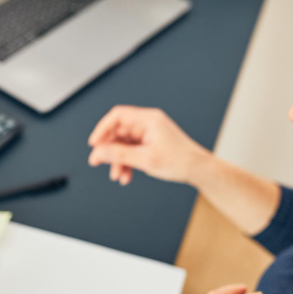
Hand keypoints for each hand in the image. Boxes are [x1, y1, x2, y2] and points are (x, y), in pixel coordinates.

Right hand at [87, 105, 209, 184]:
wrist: (198, 170)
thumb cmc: (179, 161)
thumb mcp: (145, 159)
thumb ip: (119, 155)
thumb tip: (97, 153)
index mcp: (149, 120)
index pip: (118, 116)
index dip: (102, 129)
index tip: (93, 144)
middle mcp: (148, 123)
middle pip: (118, 132)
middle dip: (108, 150)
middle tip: (97, 164)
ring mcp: (149, 134)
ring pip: (123, 144)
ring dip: (117, 160)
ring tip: (118, 176)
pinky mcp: (150, 144)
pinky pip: (131, 151)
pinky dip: (126, 163)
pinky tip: (126, 176)